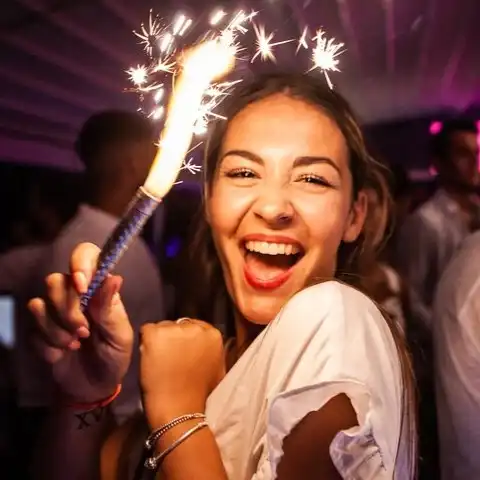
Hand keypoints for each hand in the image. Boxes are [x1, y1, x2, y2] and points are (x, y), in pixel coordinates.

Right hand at [28, 243, 133, 403]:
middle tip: (84, 331)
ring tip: (75, 343)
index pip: (85, 257)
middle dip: (67, 309)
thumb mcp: (120, 335)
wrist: (95, 386)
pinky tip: (62, 354)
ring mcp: (54, 313)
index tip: (83, 285)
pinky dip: (48, 346)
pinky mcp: (39, 332)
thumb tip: (114, 277)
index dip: (79, 264)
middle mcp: (74, 295)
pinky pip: (32, 331)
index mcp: (98, 290)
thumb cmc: (114, 355)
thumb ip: (111, 308)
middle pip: (55, 281)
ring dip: (57, 330)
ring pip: (39, 304)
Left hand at [140, 319, 224, 426]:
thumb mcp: (216, 367)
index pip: (193, 327)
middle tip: (169, 358)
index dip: (184, 340)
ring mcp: (175, 329)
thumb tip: (202, 345)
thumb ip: (210, 350)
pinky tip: (149, 359)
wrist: (180, 411)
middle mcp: (196, 326)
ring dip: (159, 341)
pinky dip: (145, 343)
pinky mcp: (155, 334)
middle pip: (177, 325)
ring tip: (159, 361)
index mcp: (213, 333)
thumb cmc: (199, 395)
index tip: (181, 354)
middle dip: (173, 338)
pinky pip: (146, 331)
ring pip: (161, 328)